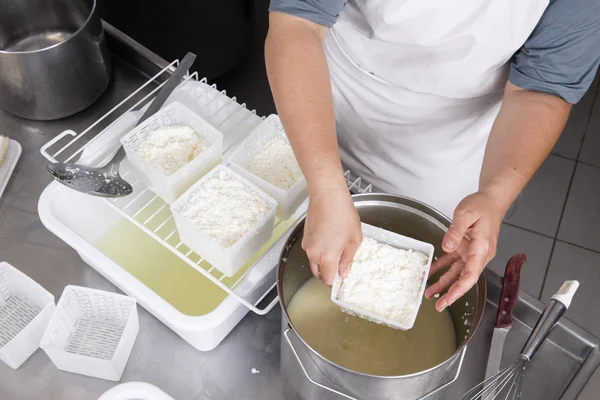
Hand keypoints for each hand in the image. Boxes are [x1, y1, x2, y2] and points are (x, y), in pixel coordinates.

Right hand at [302, 186, 361, 284]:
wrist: (327, 195)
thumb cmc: (342, 214)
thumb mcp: (354, 240)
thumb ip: (348, 259)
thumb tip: (344, 272)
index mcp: (326, 257)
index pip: (327, 280)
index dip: (336, 280)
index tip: (343, 274)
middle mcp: (313, 254)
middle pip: (318, 273)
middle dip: (328, 273)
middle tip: (341, 264)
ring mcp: (307, 244)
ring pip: (314, 261)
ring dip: (323, 261)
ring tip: (337, 247)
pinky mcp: (305, 236)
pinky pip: (311, 250)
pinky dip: (319, 250)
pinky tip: (330, 237)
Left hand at [425, 190, 506, 311]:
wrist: (491, 199)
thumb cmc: (483, 205)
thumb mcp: (466, 214)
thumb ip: (456, 230)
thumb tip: (447, 246)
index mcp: (481, 248)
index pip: (471, 275)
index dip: (459, 289)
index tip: (449, 300)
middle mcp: (478, 254)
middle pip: (463, 278)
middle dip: (451, 293)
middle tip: (438, 306)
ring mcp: (471, 251)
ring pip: (456, 272)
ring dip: (443, 283)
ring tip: (429, 293)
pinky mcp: (465, 247)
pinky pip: (452, 260)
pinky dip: (441, 267)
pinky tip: (430, 273)